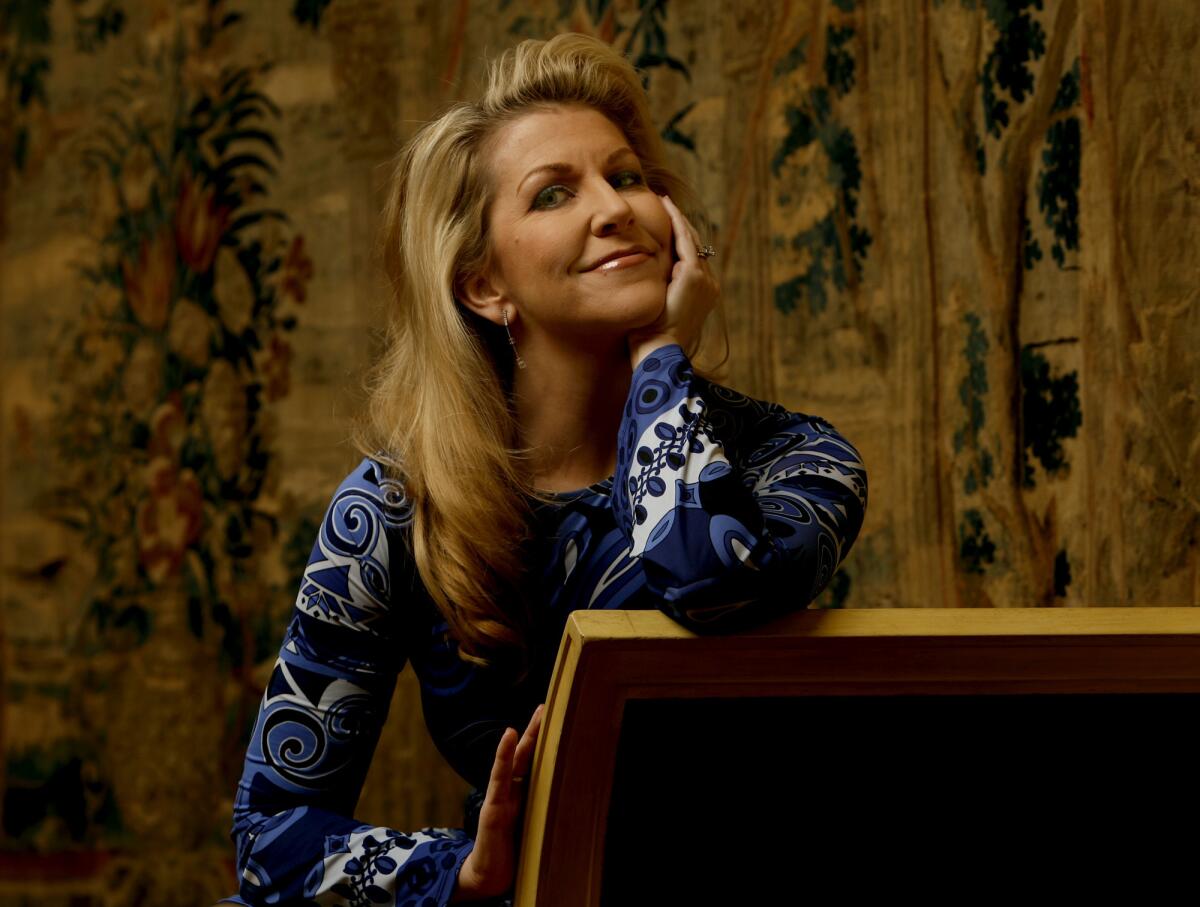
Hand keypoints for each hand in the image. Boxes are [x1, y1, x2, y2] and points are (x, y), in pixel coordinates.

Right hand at [450, 704, 544, 901]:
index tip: (552, 721)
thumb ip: (540, 810)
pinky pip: (499, 777)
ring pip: (513, 761)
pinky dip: (503, 755)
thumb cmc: (511, 854)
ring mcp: (499, 798)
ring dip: (525, 736)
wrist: (489, 878)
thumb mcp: (530, 828)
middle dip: (535, 731)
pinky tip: (509, 735)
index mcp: (518, 797)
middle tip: (546, 706)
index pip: (531, 765)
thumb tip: (570, 798)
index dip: (540, 743)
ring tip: (536, 715)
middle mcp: (508, 793)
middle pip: (523, 756)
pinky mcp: (494, 809)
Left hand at [627, 193, 719, 367]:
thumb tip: (637, 278)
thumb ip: (654, 292)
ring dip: (678, 219)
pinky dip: (676, 222)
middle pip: (694, 247)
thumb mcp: (654, 312)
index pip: (690, 261)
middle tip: (666, 205)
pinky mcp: (692, 275)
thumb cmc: (650, 341)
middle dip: (680, 226)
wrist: (660, 352)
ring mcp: (703, 280)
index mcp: (702, 295)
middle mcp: (708, 286)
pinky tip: (666, 207)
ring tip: (665, 202)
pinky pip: (685, 241)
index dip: (679, 241)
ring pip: (691, 241)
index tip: (666, 226)